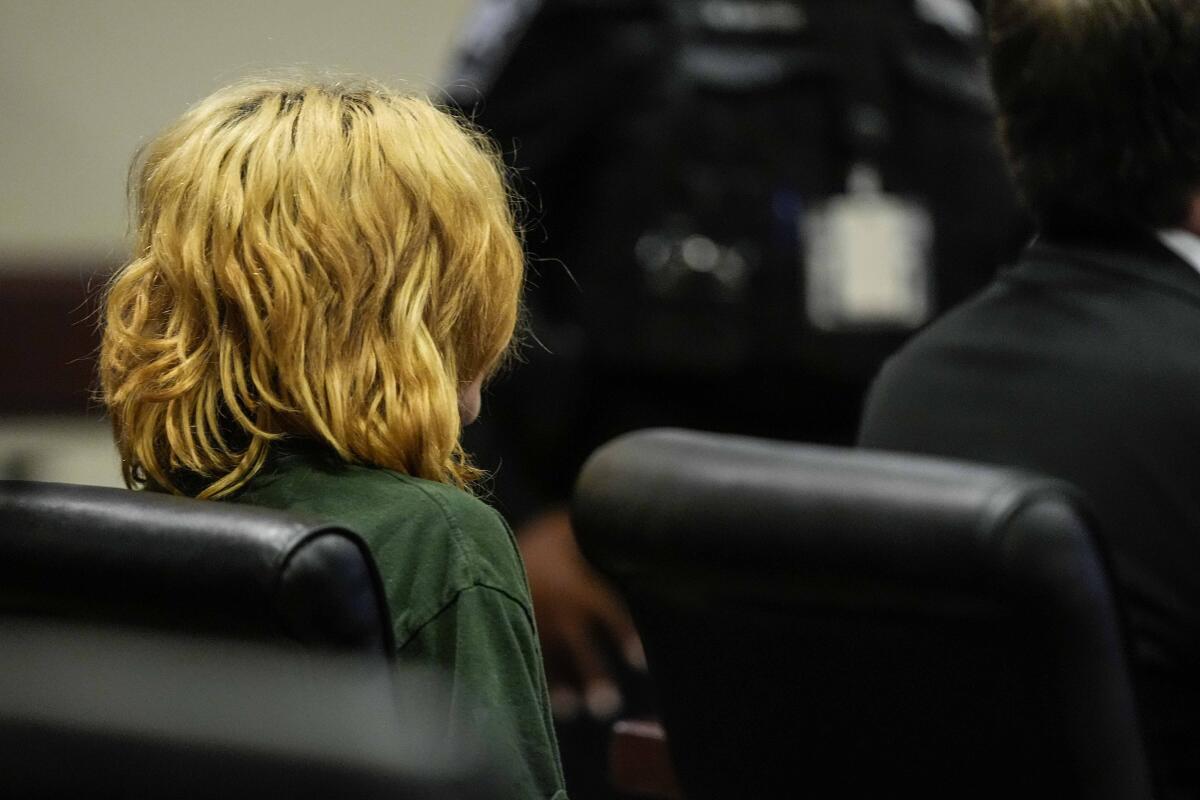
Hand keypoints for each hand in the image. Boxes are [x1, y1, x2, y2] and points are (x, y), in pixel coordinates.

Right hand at [518, 508, 645, 720]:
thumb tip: (640, 536)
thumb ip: (601, 539)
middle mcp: (554, 606)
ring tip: (575, 710)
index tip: (638, 661)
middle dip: (590, 673)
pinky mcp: (516, 629)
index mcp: (575, 582)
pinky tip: (559, 705)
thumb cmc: (550, 541)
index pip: (604, 609)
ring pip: (550, 658)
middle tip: (606, 705)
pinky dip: (545, 681)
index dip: (621, 633)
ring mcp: (532, 622)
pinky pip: (530, 658)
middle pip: (576, 644)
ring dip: (562, 686)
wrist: (495, 542)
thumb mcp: (572, 533)